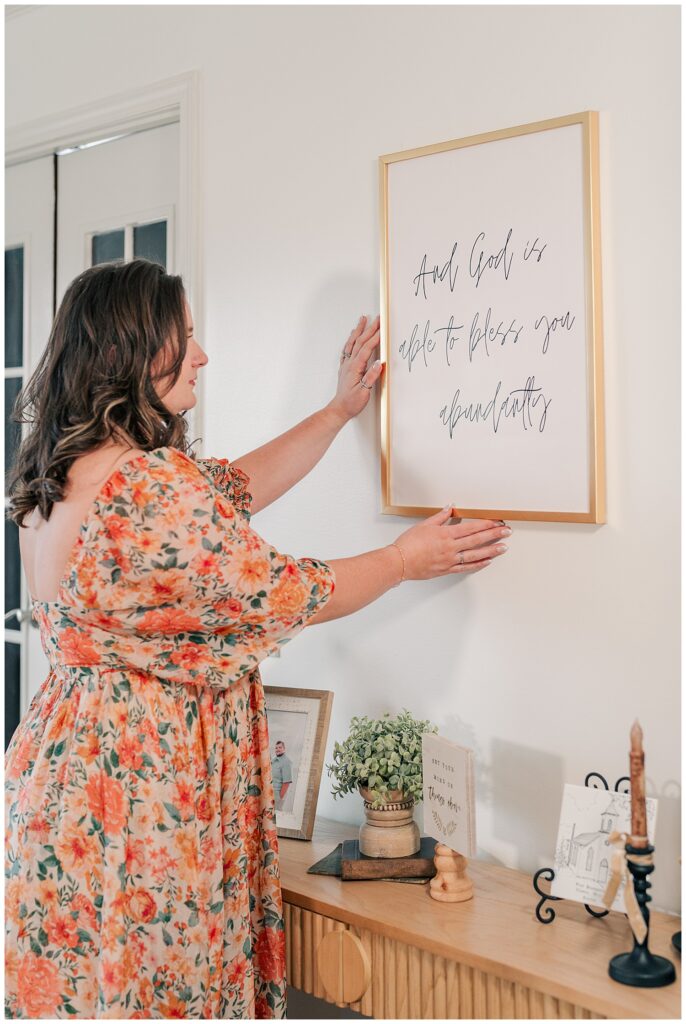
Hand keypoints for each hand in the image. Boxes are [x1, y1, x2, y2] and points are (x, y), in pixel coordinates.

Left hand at [329, 315, 382, 422]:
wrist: (339, 408)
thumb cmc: (352, 402)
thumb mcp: (364, 392)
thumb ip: (371, 377)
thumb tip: (378, 363)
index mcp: (355, 368)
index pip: (366, 349)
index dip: (375, 338)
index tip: (382, 329)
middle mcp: (349, 363)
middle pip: (360, 342)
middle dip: (369, 328)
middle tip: (377, 319)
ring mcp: (346, 365)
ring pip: (352, 343)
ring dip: (358, 330)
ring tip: (363, 319)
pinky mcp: (345, 368)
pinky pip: (347, 349)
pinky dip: (351, 340)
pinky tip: (352, 337)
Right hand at [393, 506, 510, 579]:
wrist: (399, 562)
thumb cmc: (408, 543)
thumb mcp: (424, 525)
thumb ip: (440, 516)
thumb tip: (451, 507)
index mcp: (446, 534)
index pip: (471, 527)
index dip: (487, 524)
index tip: (497, 522)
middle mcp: (451, 547)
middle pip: (477, 540)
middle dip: (494, 535)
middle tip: (508, 532)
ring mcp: (450, 560)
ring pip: (475, 555)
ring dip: (491, 551)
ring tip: (504, 548)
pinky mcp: (447, 570)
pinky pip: (466, 567)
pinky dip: (478, 564)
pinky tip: (487, 562)